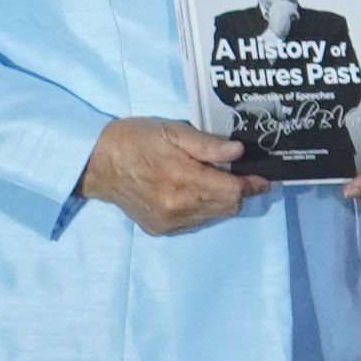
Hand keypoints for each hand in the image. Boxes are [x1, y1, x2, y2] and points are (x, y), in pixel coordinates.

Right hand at [82, 115, 253, 235]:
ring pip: (212, 217)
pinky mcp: (159, 229)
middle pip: (227, 207)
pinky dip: (202, 209)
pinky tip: (194, 192)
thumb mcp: (172, 131)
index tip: (264, 178)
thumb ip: (207, 145)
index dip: (252, 185)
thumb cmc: (136, 140)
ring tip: (215, 180)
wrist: (97, 164)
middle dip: (239, 192)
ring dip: (221, 201)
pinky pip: (194, 222)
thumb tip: (239, 153)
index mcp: (184, 182)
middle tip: (240, 175)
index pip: (233, 192)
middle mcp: (178, 209)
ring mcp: (169, 223)